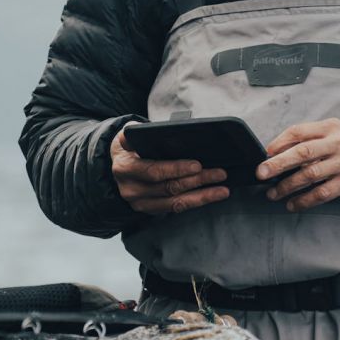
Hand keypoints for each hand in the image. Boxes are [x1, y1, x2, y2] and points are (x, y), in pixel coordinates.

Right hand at [110, 122, 229, 213]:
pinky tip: (212, 195)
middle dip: (197, 180)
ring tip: (222, 189)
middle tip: (219, 173)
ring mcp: (140, 203)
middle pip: (169, 187)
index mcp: (125, 168)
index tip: (197, 165)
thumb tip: (152, 129)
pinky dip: (196, 202)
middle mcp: (131, 189)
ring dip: (202, 196)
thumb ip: (136, 132)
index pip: (154, 171)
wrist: (117, 166)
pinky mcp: (151, 210)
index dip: (176, 169)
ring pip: (176, 202)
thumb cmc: (129, 147)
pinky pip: (176, 208)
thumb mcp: (127, 136)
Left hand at [256, 118, 339, 211]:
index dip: (278, 142)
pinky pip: (321, 193)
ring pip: (309, 175)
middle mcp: (337, 142)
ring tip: (273, 194)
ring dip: (287, 186)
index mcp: (331, 127)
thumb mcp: (337, 135)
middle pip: (302, 152)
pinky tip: (293, 204)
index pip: (299, 131)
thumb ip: (313, 140)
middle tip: (260, 173)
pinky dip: (304, 201)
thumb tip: (278, 152)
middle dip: (277, 163)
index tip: (264, 153)